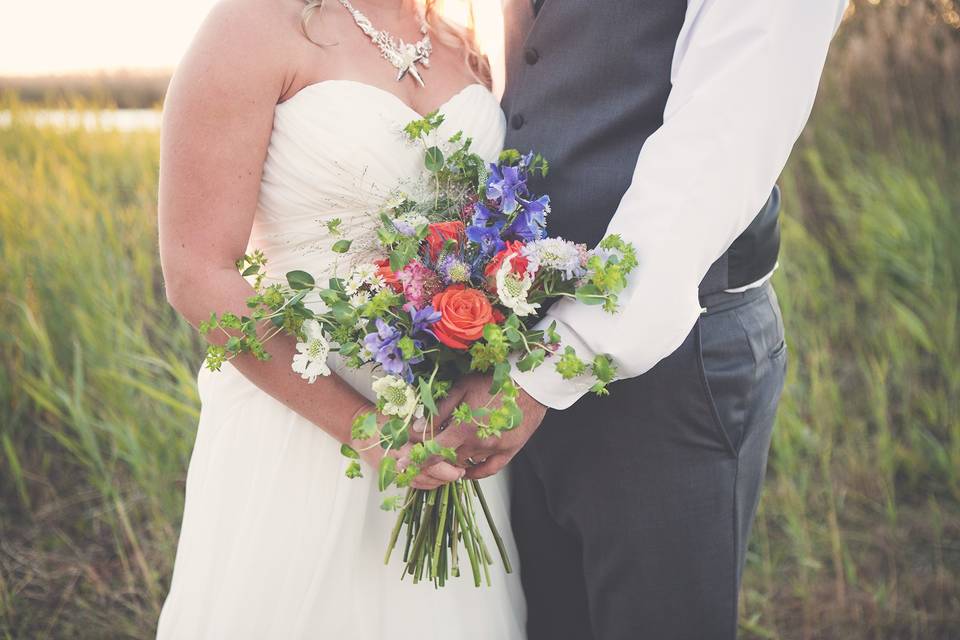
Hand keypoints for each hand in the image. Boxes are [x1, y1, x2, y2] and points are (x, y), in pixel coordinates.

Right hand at [348, 402, 463, 490]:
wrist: (360, 430)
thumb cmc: (383, 421)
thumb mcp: (406, 420)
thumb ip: (426, 429)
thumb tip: (448, 435)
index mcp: (402, 445)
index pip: (429, 460)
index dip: (447, 466)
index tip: (460, 465)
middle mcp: (398, 461)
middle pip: (427, 474)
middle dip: (446, 476)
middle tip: (460, 473)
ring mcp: (394, 470)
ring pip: (420, 482)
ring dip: (438, 482)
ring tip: (452, 477)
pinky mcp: (392, 475)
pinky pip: (412, 484)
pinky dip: (426, 484)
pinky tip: (436, 480)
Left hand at [407, 374, 548, 479]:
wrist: (531, 384)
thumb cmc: (496, 380)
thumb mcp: (462, 388)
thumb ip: (439, 411)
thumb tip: (417, 428)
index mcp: (464, 428)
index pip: (434, 451)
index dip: (417, 460)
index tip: (403, 465)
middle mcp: (478, 444)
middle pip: (448, 460)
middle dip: (433, 460)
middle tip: (422, 456)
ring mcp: (495, 450)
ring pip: (466, 463)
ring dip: (453, 462)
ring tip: (443, 456)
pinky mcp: (510, 451)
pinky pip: (489, 469)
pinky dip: (475, 472)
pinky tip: (466, 470)